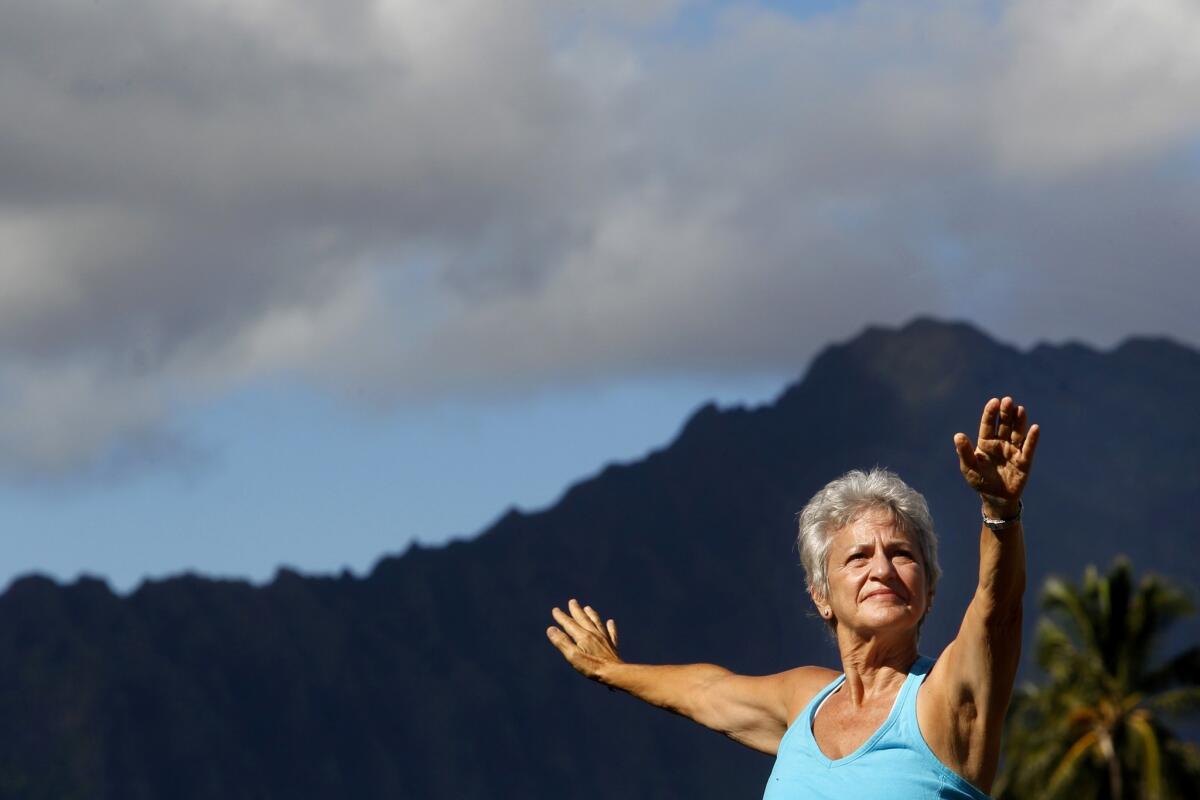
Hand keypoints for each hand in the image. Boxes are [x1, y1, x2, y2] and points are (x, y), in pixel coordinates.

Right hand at [547, 598, 620, 680]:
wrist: (614, 672)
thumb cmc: (591, 666)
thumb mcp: (572, 656)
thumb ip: (562, 642)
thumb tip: (551, 629)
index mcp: (582, 636)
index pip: (569, 624)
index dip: (561, 617)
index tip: (555, 610)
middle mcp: (593, 634)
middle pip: (583, 619)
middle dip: (576, 610)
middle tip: (572, 601)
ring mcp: (604, 639)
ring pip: (597, 622)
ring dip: (591, 614)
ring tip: (588, 608)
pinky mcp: (612, 645)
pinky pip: (611, 632)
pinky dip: (610, 626)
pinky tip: (610, 622)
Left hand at [953, 396, 1039, 517]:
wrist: (995, 498)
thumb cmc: (980, 481)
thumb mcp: (969, 467)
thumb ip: (964, 452)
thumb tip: (957, 435)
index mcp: (986, 443)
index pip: (988, 425)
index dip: (991, 413)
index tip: (994, 401)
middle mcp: (1000, 444)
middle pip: (1004, 425)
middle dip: (1006, 413)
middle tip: (1008, 400)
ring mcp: (1013, 451)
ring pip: (1017, 433)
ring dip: (1019, 421)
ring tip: (1020, 409)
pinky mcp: (1024, 461)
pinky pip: (1028, 448)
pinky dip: (1032, 439)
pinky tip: (1035, 428)